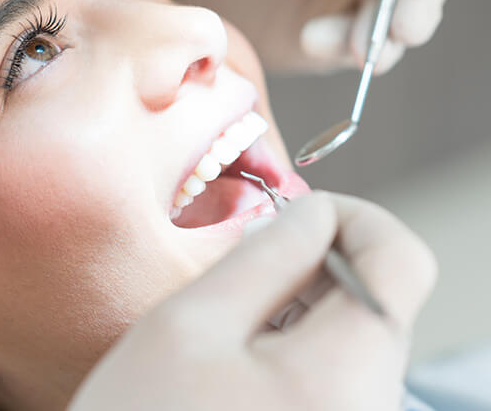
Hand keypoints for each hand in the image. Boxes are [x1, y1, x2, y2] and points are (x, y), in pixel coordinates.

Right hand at [68, 192, 435, 410]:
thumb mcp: (189, 324)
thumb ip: (264, 256)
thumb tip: (312, 213)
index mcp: (343, 378)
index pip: (402, 258)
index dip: (353, 216)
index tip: (298, 214)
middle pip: (380, 297)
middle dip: (320, 260)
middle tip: (250, 261)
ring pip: (358, 334)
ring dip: (305, 302)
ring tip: (236, 315)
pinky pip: (341, 373)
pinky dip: (301, 343)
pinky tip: (244, 356)